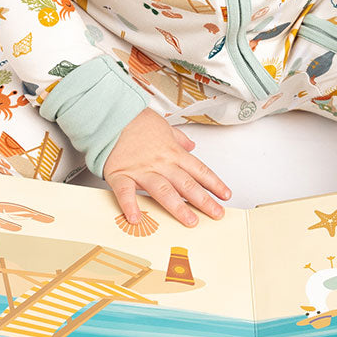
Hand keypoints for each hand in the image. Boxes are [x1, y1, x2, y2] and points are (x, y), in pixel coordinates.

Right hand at [103, 107, 231, 227]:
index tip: (224, 196)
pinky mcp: (121, 174)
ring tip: (190, 221)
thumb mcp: (163, 125)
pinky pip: (126, 193)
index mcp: (172, 152)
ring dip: (178, 207)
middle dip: (204, 201)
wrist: (111, 115)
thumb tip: (191, 145)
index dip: (214, 184)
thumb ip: (178, 138)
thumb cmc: (135, 121)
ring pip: (164, 191)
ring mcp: (141, 170)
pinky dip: (130, 206)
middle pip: (187, 184)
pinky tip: (136, 219)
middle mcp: (160, 163)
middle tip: (217, 214)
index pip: (199, 170)